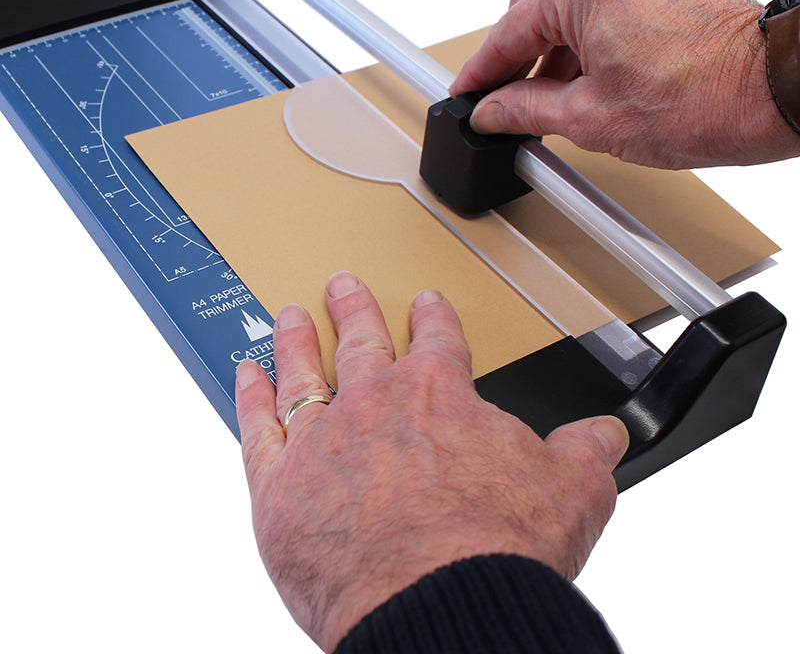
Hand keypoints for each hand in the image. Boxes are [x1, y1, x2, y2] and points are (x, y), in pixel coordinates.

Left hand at [235, 270, 628, 651]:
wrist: (437, 604)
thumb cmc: (494, 549)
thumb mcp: (571, 490)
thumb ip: (585, 452)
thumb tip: (607, 435)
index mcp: (441, 396)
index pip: (439, 340)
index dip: (433, 317)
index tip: (426, 302)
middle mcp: (377, 403)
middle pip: (363, 340)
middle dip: (356, 309)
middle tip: (344, 285)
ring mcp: (324, 439)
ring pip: (303, 371)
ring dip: (297, 340)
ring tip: (291, 314)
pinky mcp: (280, 484)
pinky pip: (256, 425)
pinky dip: (249, 396)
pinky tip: (246, 374)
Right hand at [451, 0, 799, 168]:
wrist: (777, 90)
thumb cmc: (702, 98)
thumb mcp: (589, 118)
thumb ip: (526, 110)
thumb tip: (493, 112)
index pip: (505, 34)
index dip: (479, 74)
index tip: (466, 96)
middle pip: (534, 15)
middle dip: (517, 64)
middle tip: (506, 107)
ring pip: (569, 10)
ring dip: (554, 55)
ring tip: (555, 105)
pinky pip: (604, 4)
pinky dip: (588, 40)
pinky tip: (589, 80)